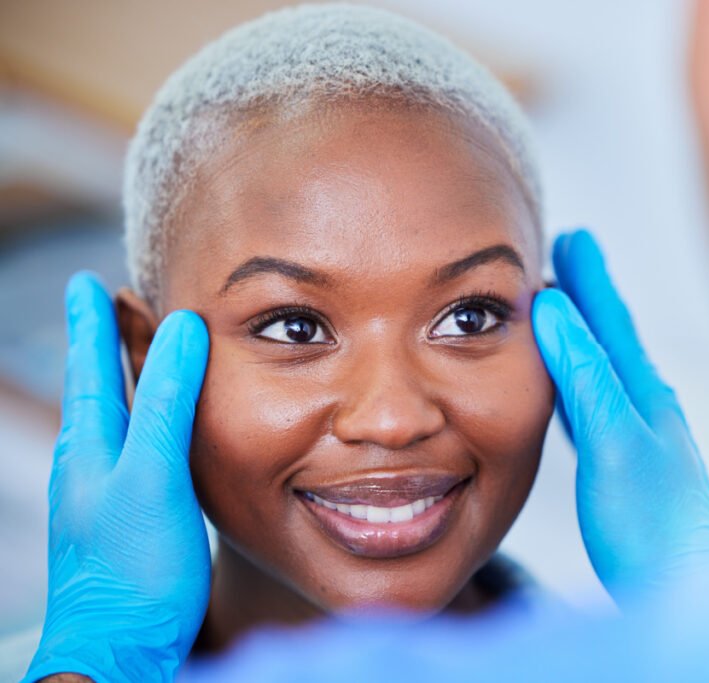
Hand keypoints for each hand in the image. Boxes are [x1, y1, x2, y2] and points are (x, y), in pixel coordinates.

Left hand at [25, 273, 209, 682]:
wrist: (119, 648)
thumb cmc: (134, 568)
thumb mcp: (152, 475)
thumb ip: (164, 403)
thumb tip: (182, 328)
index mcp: (91, 448)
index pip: (91, 368)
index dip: (93, 324)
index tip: (88, 282)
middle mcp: (91, 465)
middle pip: (97, 388)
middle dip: (101, 345)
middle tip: (104, 306)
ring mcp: (104, 494)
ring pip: (113, 420)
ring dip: (119, 381)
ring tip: (126, 357)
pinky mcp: (127, 520)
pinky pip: (133, 451)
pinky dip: (141, 422)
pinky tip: (153, 438)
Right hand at [532, 230, 708, 600]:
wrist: (687, 588)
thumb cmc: (653, 526)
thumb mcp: (613, 441)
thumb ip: (585, 375)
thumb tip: (555, 311)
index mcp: (643, 395)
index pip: (610, 322)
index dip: (589, 280)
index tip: (573, 239)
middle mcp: (646, 409)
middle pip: (610, 338)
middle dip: (587, 296)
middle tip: (569, 257)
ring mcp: (640, 439)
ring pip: (603, 370)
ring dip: (582, 337)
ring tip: (564, 314)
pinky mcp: (628, 471)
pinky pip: (596, 407)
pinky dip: (578, 384)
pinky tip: (571, 395)